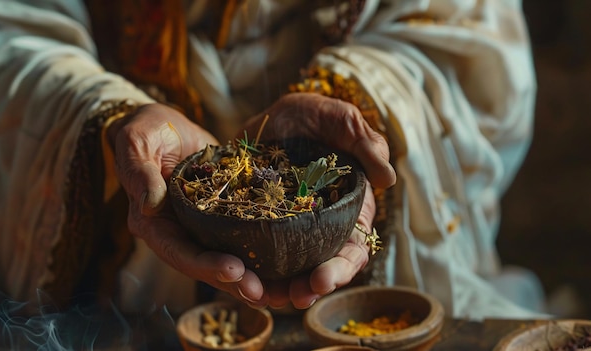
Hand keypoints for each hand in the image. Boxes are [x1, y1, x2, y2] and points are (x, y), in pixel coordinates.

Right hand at [106, 103, 269, 307]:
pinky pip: (242, 241)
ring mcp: (199, 229)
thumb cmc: (146, 131)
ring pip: (226, 261)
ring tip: (280, 292)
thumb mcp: (137, 142)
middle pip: (206, 267)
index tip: (234, 269)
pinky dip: (262, 257)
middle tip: (263, 292)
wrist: (165, 126)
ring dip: (251, 279)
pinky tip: (287, 269)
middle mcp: (177, 233)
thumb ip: (139, 172)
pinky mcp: (221, 219)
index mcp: (153, 223)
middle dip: (235, 282)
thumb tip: (149, 204)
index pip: (179, 252)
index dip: (206, 265)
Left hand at [240, 92, 395, 308]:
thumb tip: (387, 178)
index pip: (352, 248)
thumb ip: (366, 143)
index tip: (323, 280)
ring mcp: (288, 229)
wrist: (270, 115)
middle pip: (321, 267)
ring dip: (279, 287)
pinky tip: (238, 277)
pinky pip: (256, 253)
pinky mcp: (259, 225)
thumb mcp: (341, 120)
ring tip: (264, 296)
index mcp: (348, 209)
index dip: (341, 268)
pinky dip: (249, 269)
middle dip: (310, 287)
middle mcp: (320, 226)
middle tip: (296, 296)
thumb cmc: (315, 116)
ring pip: (288, 268)